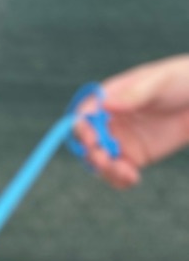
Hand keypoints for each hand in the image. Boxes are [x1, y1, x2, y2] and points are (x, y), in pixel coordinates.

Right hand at [73, 55, 188, 187]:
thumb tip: (105, 105)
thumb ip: (133, 95)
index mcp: (110, 98)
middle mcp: (110, 121)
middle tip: (105, 161)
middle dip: (92, 154)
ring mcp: (120, 141)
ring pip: (99, 162)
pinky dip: (120, 180)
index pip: (84, 114)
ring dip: (106, 171)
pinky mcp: (134, 158)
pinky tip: (133, 179)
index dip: (81, 128)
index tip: (92, 140)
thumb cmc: (182, 80)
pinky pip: (118, 174)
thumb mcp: (160, 82)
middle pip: (87, 143)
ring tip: (125, 172)